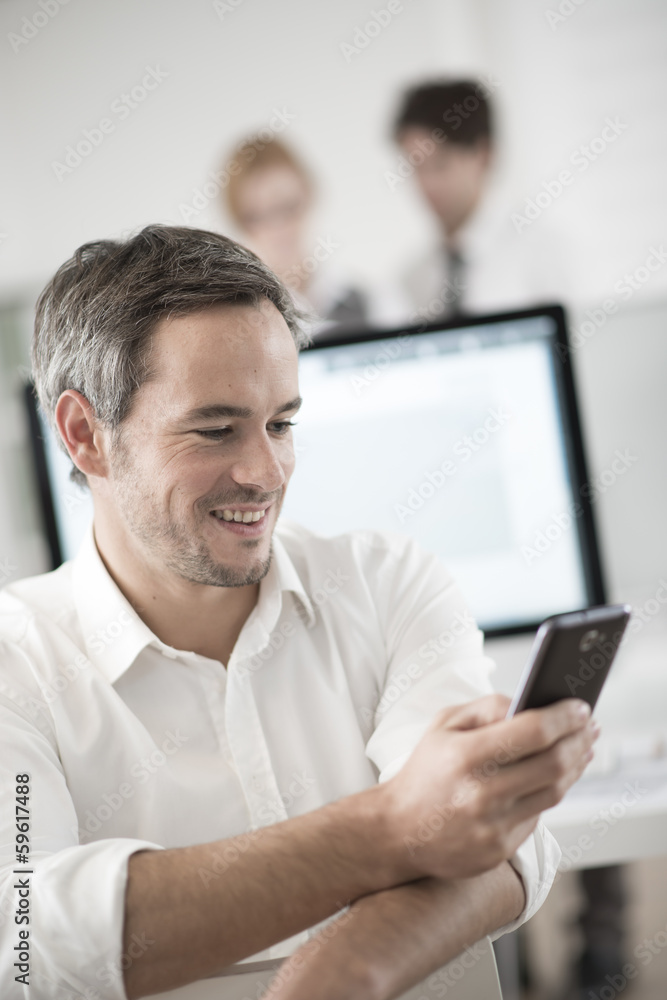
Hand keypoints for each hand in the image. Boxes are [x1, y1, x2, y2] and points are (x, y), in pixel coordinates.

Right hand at [383, 693, 596, 880]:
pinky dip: (551, 791)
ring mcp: (493, 825)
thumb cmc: (425, 770)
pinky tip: (557, 774)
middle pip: (553, 763)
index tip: (580, 707)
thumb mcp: (444, 724)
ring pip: (554, 791)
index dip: (564, 717)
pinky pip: (538, 815)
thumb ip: (488, 707)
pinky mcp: (499, 849)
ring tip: (582, 747)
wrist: (398, 831)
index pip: (533, 731)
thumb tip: (531, 703)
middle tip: (590, 726)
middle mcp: (482, 793)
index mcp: (465, 755)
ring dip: (576, 765)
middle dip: (579, 739)